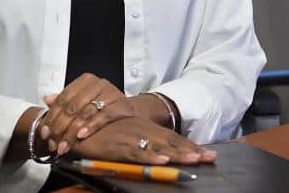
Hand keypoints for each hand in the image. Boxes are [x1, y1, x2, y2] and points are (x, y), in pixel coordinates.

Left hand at [41, 73, 135, 155]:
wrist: (130, 110)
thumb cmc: (103, 106)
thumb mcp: (83, 101)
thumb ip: (65, 101)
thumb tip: (46, 99)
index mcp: (86, 80)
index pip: (64, 98)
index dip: (52, 116)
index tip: (44, 133)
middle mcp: (98, 83)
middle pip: (73, 106)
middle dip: (60, 128)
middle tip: (53, 143)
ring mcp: (111, 93)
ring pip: (86, 113)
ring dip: (72, 132)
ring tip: (64, 146)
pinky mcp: (122, 105)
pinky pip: (104, 116)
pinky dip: (91, 126)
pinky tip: (81, 136)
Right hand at [70, 117, 216, 164]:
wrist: (78, 126)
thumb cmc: (103, 132)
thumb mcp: (127, 135)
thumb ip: (142, 142)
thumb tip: (162, 153)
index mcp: (146, 129)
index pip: (173, 138)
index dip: (190, 146)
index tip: (209, 154)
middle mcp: (141, 132)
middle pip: (171, 143)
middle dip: (190, 151)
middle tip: (210, 158)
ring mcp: (131, 139)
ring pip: (158, 148)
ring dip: (176, 155)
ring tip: (194, 161)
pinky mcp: (117, 148)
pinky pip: (136, 154)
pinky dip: (149, 158)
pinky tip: (161, 162)